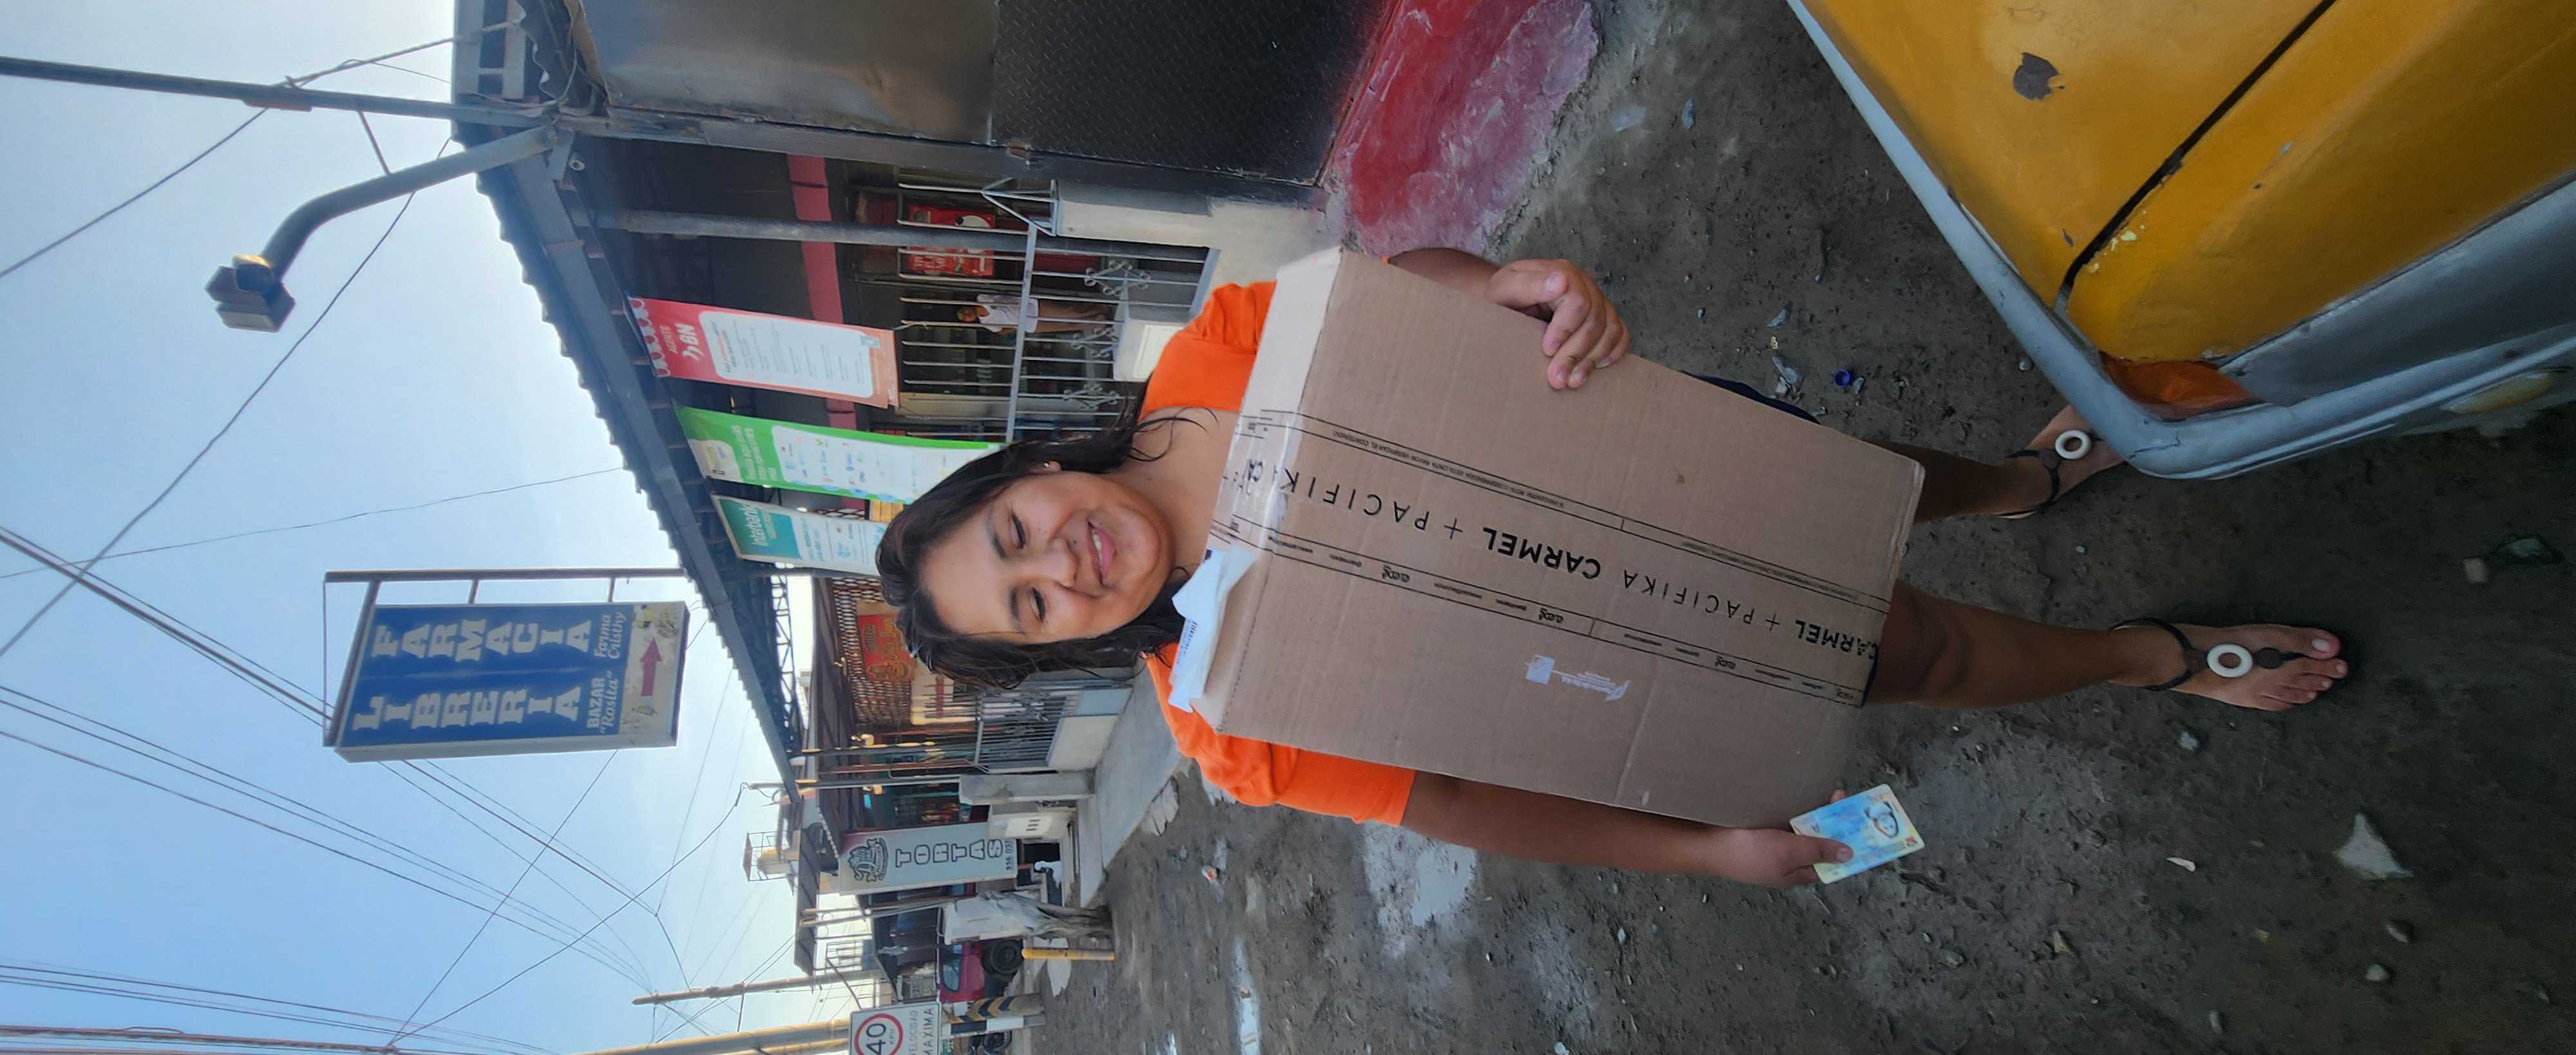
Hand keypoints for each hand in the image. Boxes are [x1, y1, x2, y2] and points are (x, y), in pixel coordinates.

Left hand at [1483, 258, 1631, 389]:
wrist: (1506, 304)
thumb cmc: (1503, 298)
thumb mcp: (1503, 289)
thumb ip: (1527, 284)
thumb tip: (1561, 281)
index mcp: (1562, 273)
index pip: (1578, 301)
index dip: (1566, 328)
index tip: (1547, 349)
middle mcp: (1584, 285)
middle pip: (1595, 320)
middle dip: (1575, 353)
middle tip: (1557, 379)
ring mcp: (1597, 301)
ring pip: (1610, 330)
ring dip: (1593, 359)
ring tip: (1572, 381)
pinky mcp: (1603, 318)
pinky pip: (1620, 334)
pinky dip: (1613, 353)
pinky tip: (1595, 368)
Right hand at [1700, 789, 1854, 886]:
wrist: (1706, 843)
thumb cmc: (1749, 852)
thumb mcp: (1789, 853)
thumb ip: (1819, 851)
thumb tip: (1849, 854)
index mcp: (1797, 872)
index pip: (1829, 861)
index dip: (1844, 843)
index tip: (1856, 821)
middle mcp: (1787, 859)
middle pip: (1816, 840)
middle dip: (1829, 821)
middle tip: (1838, 795)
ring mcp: (1772, 844)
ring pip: (1800, 828)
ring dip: (1811, 812)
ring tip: (1823, 790)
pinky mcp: (1759, 829)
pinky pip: (1783, 819)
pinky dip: (1793, 808)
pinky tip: (1797, 792)